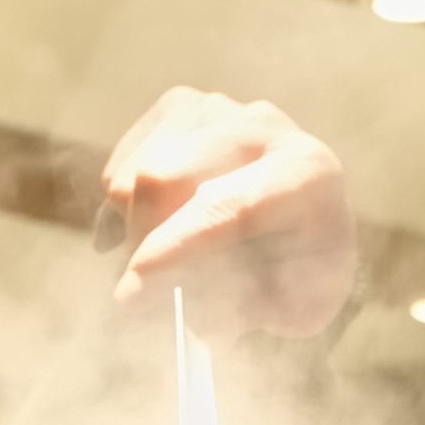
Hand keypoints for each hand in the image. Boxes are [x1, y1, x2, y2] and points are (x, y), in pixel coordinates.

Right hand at [100, 89, 355, 343]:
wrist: (306, 222)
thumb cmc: (302, 273)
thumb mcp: (294, 312)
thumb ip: (246, 315)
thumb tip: (187, 315)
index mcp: (306, 175)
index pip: (227, 207)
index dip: (172, 251)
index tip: (130, 297)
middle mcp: (261, 126)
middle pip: (165, 178)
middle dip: (140, 247)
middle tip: (143, 299)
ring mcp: (215, 110)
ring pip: (133, 173)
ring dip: (129, 234)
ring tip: (156, 268)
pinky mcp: (178, 109)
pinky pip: (119, 168)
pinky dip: (118, 215)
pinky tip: (144, 238)